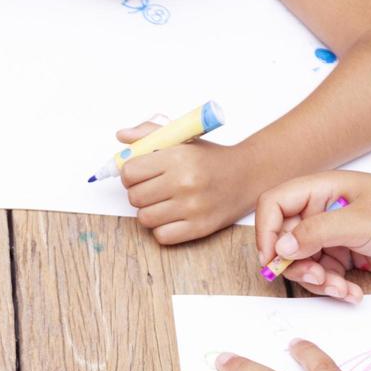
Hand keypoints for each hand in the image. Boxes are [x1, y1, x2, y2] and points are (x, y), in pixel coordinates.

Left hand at [118, 119, 261, 244]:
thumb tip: (122, 136)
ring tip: (164, 202)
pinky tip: (173, 216)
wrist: (248, 175)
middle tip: (153, 189)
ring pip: (144, 218)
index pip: (130, 172)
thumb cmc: (211, 159)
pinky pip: (161, 236)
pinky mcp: (199, 228)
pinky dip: (163, 229)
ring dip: (150, 212)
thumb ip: (150, 134)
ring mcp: (192, 207)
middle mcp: (185, 182)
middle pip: (134, 197)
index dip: (130, 174)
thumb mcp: (183, 139)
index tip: (139, 174)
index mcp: (178, 156)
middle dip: (139, 193)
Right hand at [254, 172, 370, 300]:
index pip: (273, 204)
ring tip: (341, 287)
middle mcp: (320, 210)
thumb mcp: (360, 222)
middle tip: (317, 277)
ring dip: (317, 281)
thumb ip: (316, 232)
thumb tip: (279, 247)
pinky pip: (321, 274)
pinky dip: (332, 287)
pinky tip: (352, 291)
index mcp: (321, 189)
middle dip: (297, 265)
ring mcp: (330, 233)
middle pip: (283, 240)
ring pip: (301, 263)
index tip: (273, 258)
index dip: (266, 231)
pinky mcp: (341, 253)